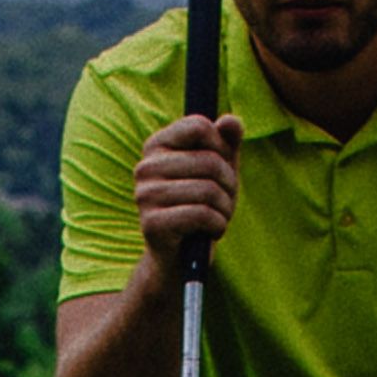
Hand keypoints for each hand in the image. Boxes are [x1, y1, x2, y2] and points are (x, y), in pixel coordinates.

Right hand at [135, 112, 241, 273]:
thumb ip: (227, 141)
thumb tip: (232, 121)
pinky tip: (211, 231)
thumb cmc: (201, 204)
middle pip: (209, 161)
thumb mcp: (220, 168)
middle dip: (228, 184)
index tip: (220, 166)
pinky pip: (202, 214)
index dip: (221, 146)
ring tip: (218, 216)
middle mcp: (145, 167)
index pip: (199, 126)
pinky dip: (218, 225)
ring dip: (225, 208)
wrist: (182, 255)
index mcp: (157, 145)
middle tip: (223, 200)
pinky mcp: (152, 223)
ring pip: (208, 189)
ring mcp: (145, 195)